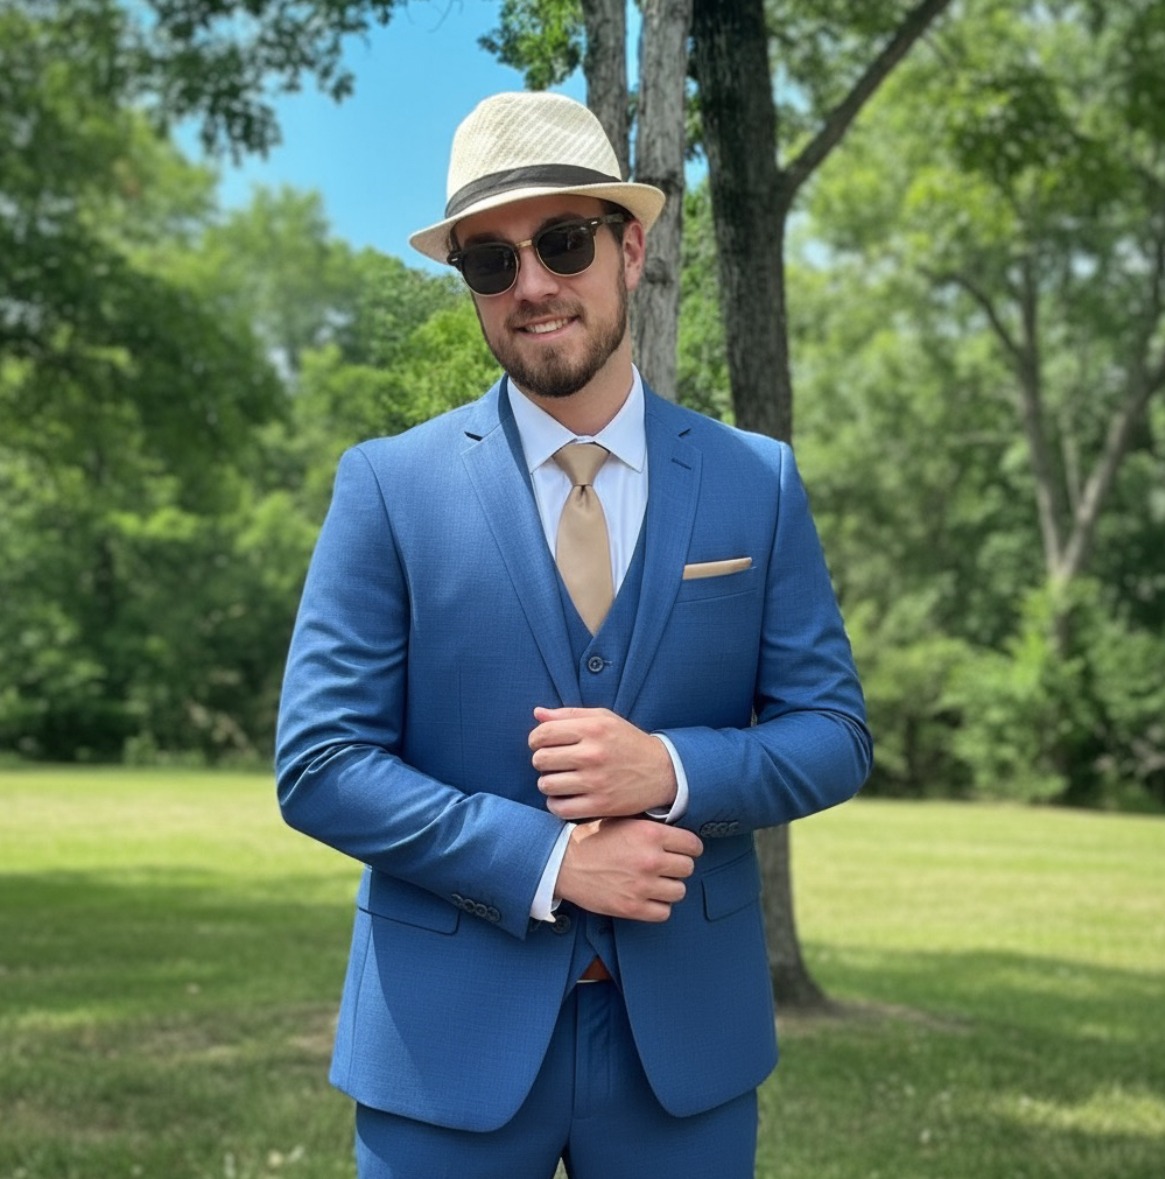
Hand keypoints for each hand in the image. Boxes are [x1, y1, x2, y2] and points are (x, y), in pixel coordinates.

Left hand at [529, 706, 677, 818]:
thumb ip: (569, 714)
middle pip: (540, 759)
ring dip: (548, 783)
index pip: (543, 734)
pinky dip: (556, 803)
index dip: (535, 739)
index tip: (541, 744)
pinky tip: (565, 796)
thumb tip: (537, 713)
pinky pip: (559, 808)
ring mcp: (596, 782)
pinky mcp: (600, 805)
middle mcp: (592, 754)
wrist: (662, 771)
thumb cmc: (627, 742)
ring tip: (560, 779)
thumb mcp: (603, 719)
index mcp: (592, 729)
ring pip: (546, 785)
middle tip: (554, 762)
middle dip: (542, 760)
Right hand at [554, 818, 703, 921]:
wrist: (564, 863)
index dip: (690, 848)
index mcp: (650, 834)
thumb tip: (676, 834)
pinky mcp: (632, 907)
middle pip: (688, 868)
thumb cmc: (592, 840)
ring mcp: (643, 886)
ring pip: (679, 891)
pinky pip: (664, 912)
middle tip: (666, 866)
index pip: (693, 845)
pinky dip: (658, 906)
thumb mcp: (623, 821)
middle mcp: (650, 859)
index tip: (683, 851)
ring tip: (656, 882)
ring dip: (669, 887)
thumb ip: (651, 827)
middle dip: (678, 867)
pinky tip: (648, 897)